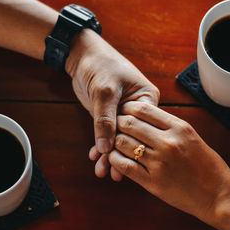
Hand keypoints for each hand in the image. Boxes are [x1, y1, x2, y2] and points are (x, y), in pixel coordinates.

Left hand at [66, 29, 158, 180]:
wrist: (82, 55)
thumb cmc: (100, 65)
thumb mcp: (105, 91)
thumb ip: (105, 119)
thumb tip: (105, 147)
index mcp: (147, 99)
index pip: (143, 127)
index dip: (133, 145)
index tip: (124, 163)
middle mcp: (137, 108)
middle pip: (131, 136)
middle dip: (120, 154)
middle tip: (113, 174)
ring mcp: (122, 113)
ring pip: (118, 138)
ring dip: (109, 154)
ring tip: (102, 172)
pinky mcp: (108, 116)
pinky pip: (107, 134)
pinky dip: (101, 146)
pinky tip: (96, 159)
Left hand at [108, 101, 229, 229]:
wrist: (218, 195)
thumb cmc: (207, 165)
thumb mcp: (191, 137)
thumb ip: (169, 125)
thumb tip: (143, 115)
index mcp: (179, 128)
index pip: (143, 109)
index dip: (127, 107)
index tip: (122, 110)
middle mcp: (168, 142)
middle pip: (129, 124)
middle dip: (117, 122)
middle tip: (113, 124)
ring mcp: (159, 163)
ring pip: (122, 143)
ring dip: (114, 140)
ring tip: (113, 141)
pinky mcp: (152, 182)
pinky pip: (124, 166)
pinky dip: (114, 159)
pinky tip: (114, 157)